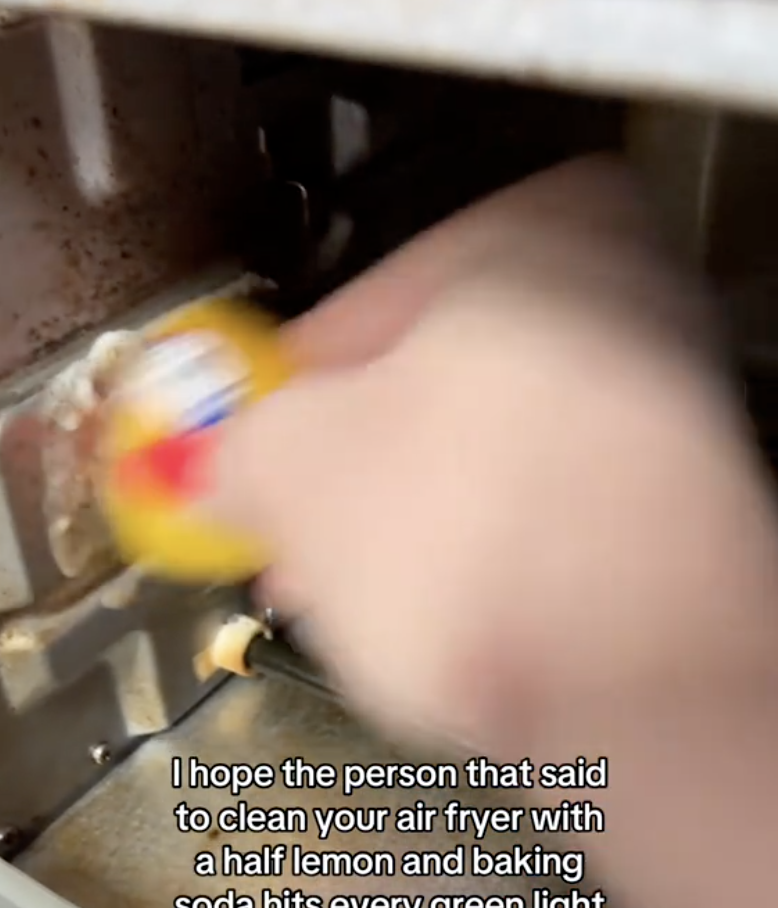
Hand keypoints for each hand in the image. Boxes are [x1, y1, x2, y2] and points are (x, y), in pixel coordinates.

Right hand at [211, 154, 777, 752]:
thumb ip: (239, 445)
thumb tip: (225, 461)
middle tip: (291, 524)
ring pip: (490, 459)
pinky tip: (440, 617)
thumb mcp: (295, 467)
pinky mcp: (679, 518)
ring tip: (346, 589)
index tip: (254, 439)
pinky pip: (547, 523)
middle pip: (434, 384)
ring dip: (409, 521)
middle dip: (349, 467)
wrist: (636, 681)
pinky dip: (488, 561)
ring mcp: (669, 412)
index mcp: (541, 226)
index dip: (286, 385)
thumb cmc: (490, 540)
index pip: (365, 299)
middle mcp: (630, 299)